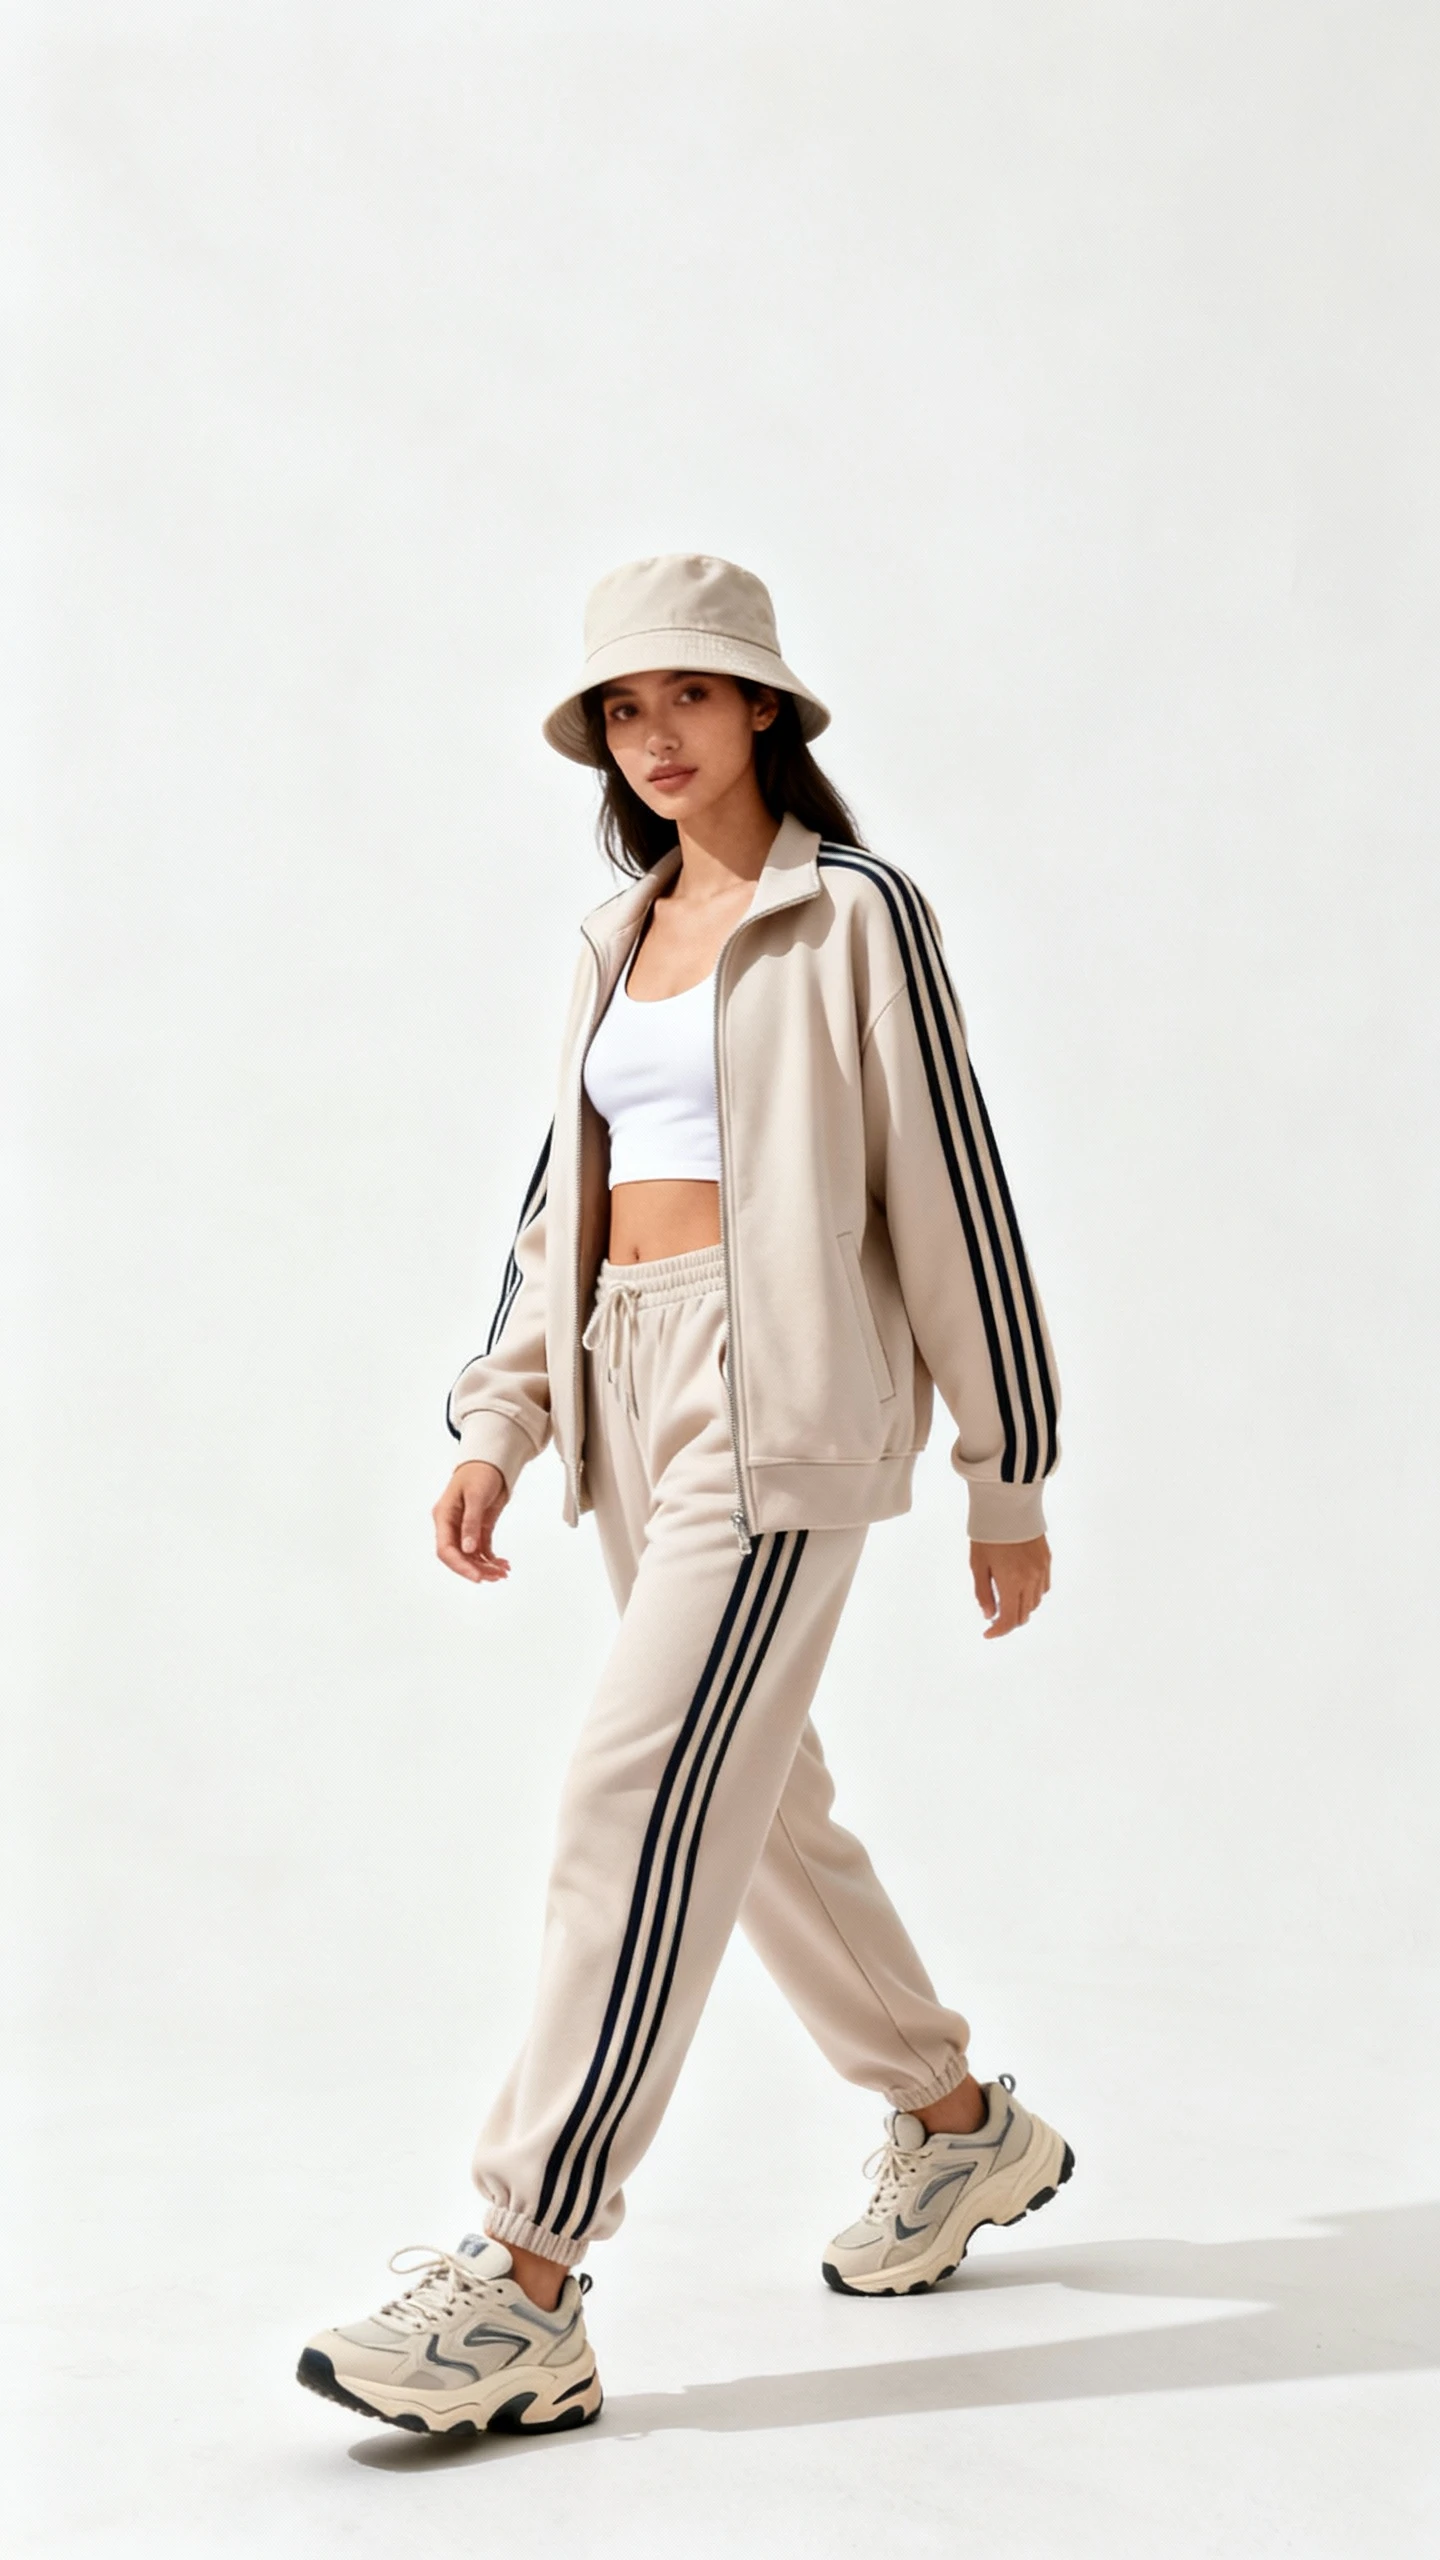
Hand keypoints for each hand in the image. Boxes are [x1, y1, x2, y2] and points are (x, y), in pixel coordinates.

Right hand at [433, 1461, 510, 1584]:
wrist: (491, 1462)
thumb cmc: (479, 1473)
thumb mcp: (475, 1496)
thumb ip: (471, 1523)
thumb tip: (468, 1549)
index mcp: (444, 1516)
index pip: (446, 1549)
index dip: (460, 1566)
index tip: (477, 1577)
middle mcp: (452, 1525)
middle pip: (458, 1556)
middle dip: (475, 1569)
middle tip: (496, 1577)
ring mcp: (465, 1528)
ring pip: (471, 1556)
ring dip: (485, 1566)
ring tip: (503, 1572)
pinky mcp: (478, 1528)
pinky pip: (482, 1549)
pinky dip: (491, 1559)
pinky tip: (503, 1564)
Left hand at [970, 1534, 1050, 1638]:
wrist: (1007, 1504)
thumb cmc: (988, 1533)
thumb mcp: (978, 1565)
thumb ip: (984, 1593)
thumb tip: (989, 1615)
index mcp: (1011, 1583)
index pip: (1008, 1619)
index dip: (998, 1631)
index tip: (988, 1632)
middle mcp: (1030, 1580)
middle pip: (1024, 1614)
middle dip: (1009, 1621)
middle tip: (995, 1618)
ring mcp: (1041, 1570)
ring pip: (1035, 1602)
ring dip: (1021, 1608)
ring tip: (1007, 1602)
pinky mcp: (1047, 1559)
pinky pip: (1043, 1587)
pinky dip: (1033, 1595)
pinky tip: (1022, 1589)